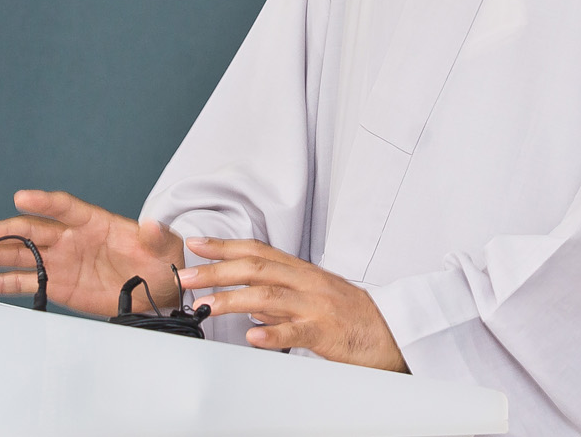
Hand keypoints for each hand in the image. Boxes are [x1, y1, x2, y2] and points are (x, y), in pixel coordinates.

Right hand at [0, 189, 184, 317]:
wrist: (157, 290)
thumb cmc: (159, 259)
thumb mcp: (162, 245)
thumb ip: (154, 236)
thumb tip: (152, 225)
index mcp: (93, 221)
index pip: (64, 207)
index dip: (43, 201)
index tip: (21, 197)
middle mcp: (71, 238)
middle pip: (32, 230)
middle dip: (5, 230)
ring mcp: (60, 261)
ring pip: (22, 254)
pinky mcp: (56, 284)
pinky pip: (25, 282)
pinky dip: (2, 282)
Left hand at [179, 237, 407, 371]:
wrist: (395, 333)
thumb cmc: (354, 317)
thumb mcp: (314, 300)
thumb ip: (281, 301)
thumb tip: (249, 304)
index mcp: (303, 272)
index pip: (258, 251)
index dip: (225, 245)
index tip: (195, 243)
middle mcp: (307, 284)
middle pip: (256, 268)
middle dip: (216, 270)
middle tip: (185, 275)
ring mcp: (316, 307)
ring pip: (269, 297)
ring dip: (232, 299)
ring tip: (204, 305)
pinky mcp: (327, 333)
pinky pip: (296, 333)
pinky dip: (272, 334)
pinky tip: (252, 337)